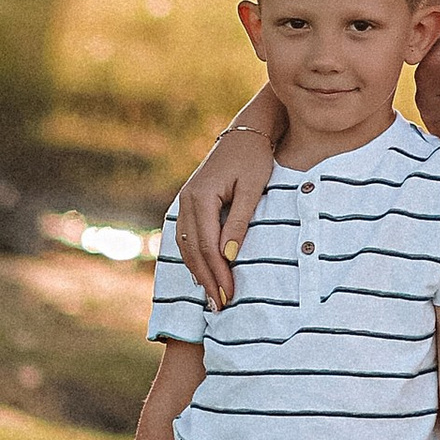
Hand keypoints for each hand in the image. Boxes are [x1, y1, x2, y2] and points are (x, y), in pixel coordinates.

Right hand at [174, 124, 278, 305]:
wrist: (247, 132)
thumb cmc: (254, 158)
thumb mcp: (252, 189)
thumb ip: (240, 222)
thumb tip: (228, 256)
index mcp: (200, 196)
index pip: (207, 245)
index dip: (217, 272)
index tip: (230, 295)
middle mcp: (186, 200)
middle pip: (193, 249)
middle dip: (207, 279)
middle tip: (220, 306)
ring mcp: (184, 201)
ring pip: (186, 245)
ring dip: (199, 272)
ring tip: (212, 297)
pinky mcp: (190, 202)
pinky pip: (187, 236)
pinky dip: (194, 258)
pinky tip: (203, 274)